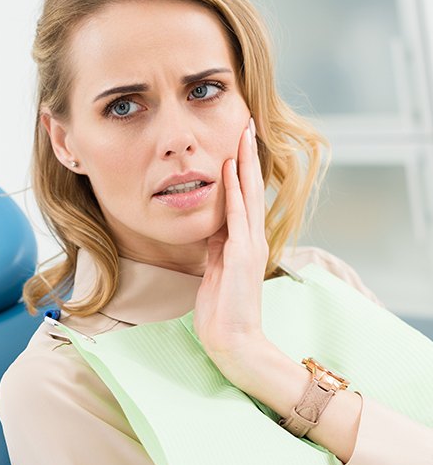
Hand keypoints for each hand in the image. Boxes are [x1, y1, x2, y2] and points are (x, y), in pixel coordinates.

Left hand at [193, 117, 269, 374]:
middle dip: (246, 156)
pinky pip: (236, 217)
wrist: (233, 340)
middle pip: (250, 188)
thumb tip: (211, 225)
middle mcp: (251, 239)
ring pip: (247, 195)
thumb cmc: (223, 310)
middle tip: (246, 124)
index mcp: (244, 242)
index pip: (243, 197)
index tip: (236, 142)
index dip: (240, 169)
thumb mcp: (216, 270)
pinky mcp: (241, 256)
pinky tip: (229, 170)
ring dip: (243, 164)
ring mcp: (249, 246)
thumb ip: (217, 246)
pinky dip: (233, 192)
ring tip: (243, 134)